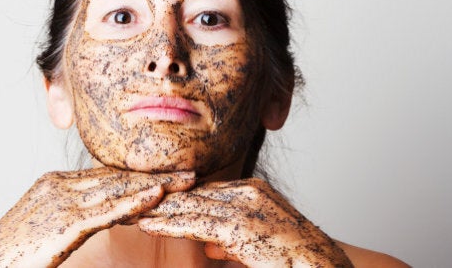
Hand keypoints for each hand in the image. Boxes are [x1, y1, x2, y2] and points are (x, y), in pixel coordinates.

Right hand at [0, 167, 194, 267]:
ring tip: (189, 180)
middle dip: (157, 173)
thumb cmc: (14, 255)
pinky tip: (159, 195)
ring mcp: (62, 201)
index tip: (170, 172)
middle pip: (119, 176)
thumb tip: (100, 217)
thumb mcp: (47, 228)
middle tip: (191, 171)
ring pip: (119, 189)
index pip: (109, 175)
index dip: (141, 174)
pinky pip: (107, 210)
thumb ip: (74, 217)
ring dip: (158, 184)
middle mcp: (60, 184)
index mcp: (56, 183)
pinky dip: (136, 201)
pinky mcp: (64, 223)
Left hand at [139, 178, 352, 267]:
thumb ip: (232, 240)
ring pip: (188, 206)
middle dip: (159, 198)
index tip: (149, 199)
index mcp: (253, 191)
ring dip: (155, 209)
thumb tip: (210, 246)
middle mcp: (247, 192)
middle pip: (192, 193)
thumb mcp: (259, 243)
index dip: (174, 196)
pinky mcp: (240, 228)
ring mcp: (244, 208)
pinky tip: (145, 225)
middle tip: (128, 197)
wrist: (325, 267)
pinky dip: (166, 225)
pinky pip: (195, 225)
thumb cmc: (295, 259)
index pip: (203, 191)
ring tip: (126, 209)